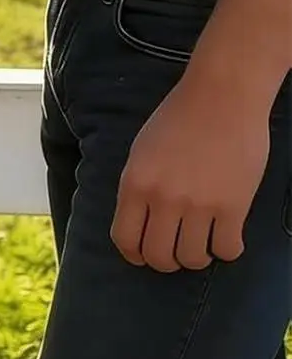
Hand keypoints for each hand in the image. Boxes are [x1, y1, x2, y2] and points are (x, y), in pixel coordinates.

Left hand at [112, 76, 270, 269]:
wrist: (221, 97)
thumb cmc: (178, 118)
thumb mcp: (142, 150)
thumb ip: (139, 186)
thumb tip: (141, 221)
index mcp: (134, 182)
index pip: (125, 239)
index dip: (134, 254)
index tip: (143, 254)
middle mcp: (162, 198)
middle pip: (158, 257)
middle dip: (165, 261)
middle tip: (175, 250)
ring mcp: (199, 205)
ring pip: (192, 259)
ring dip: (196, 256)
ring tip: (201, 241)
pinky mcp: (233, 207)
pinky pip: (227, 250)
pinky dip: (226, 250)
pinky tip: (226, 235)